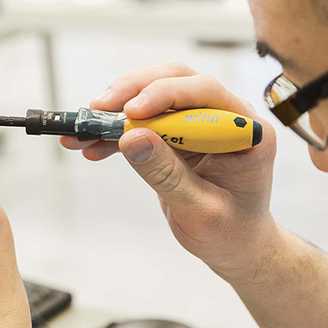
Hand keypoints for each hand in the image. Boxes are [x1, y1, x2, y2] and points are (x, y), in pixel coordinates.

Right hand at [60, 61, 278, 280]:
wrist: (234, 246)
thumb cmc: (230, 232)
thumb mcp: (200, 211)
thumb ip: (167, 174)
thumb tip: (131, 138)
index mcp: (246, 131)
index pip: (205, 92)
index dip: (165, 94)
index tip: (131, 111)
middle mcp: (223, 117)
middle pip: (175, 81)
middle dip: (133, 91)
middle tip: (99, 109)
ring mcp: (198, 122)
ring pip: (152, 94)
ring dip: (116, 110)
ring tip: (82, 132)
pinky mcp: (176, 132)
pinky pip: (142, 122)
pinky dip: (115, 133)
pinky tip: (91, 148)